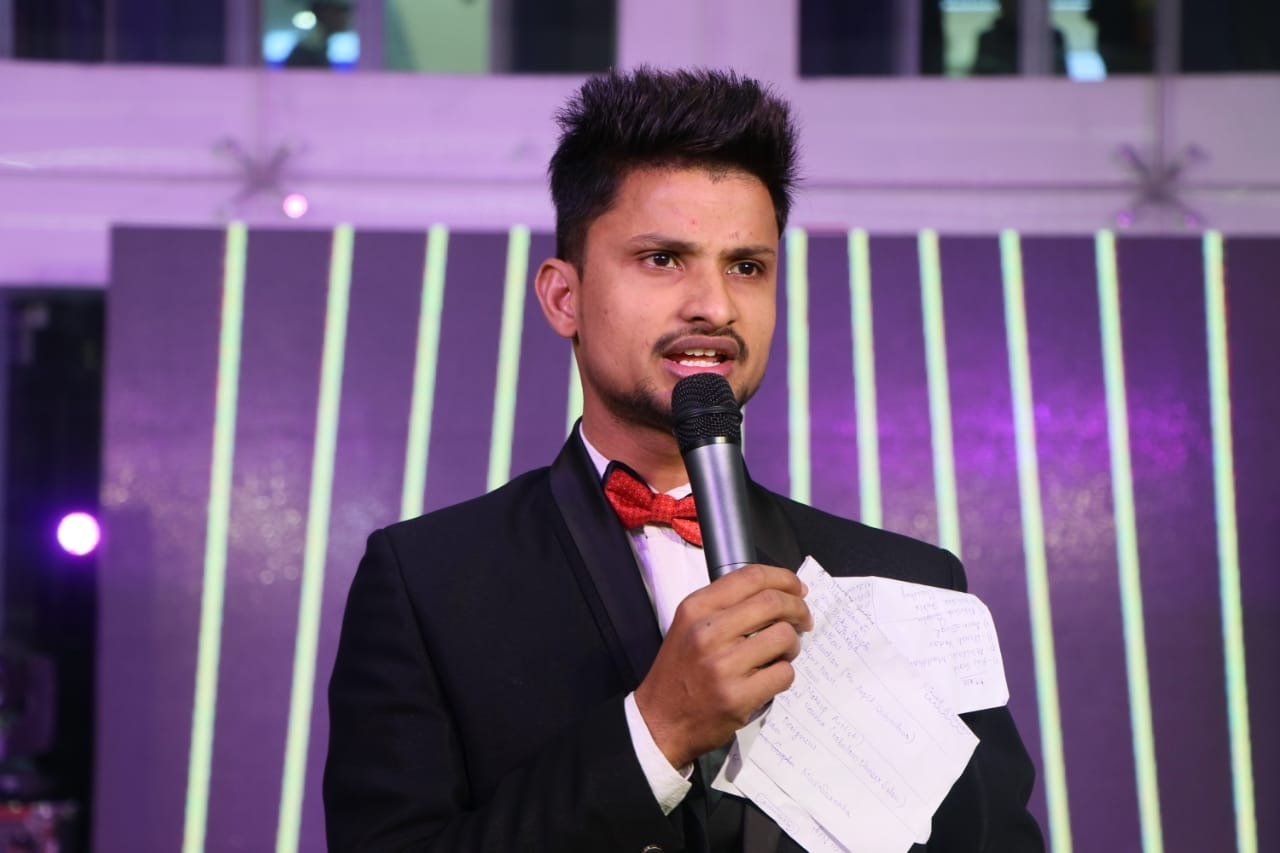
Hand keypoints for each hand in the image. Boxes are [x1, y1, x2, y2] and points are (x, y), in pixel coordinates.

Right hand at [633, 564, 811, 768]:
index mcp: (696, 609)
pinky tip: (771, 676)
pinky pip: (783, 673)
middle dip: (799, 608)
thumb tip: (777, 594)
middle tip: (803, 618)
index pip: (751, 576)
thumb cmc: (679, 672)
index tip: (797, 588)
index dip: (783, 578)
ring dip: (793, 643)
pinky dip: (785, 673)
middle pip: (773, 602)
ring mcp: (723, 666)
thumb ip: (724, 606)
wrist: (660, 721)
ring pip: (784, 636)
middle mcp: (708, 632)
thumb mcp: (688, 626)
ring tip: (783, 652)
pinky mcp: (738, 696)